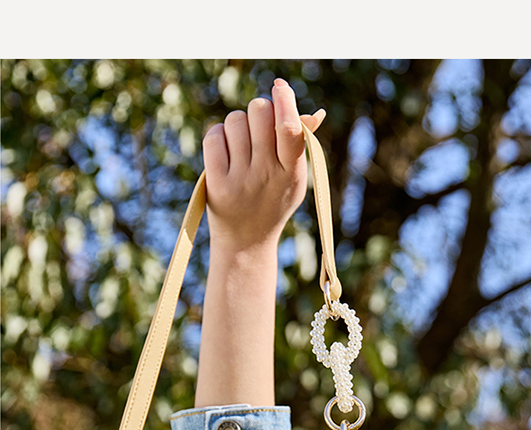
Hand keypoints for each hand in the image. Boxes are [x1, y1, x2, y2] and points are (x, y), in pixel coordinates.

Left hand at [202, 78, 325, 252]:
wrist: (246, 243)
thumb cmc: (272, 202)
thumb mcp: (293, 179)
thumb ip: (301, 146)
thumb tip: (316, 114)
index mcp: (291, 172)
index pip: (289, 128)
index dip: (284, 100)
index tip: (279, 86)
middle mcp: (266, 175)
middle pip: (259, 111)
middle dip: (258, 111)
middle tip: (257, 129)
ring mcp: (240, 180)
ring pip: (235, 120)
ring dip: (237, 126)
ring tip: (241, 147)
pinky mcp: (216, 182)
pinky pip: (213, 136)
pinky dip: (218, 137)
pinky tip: (224, 153)